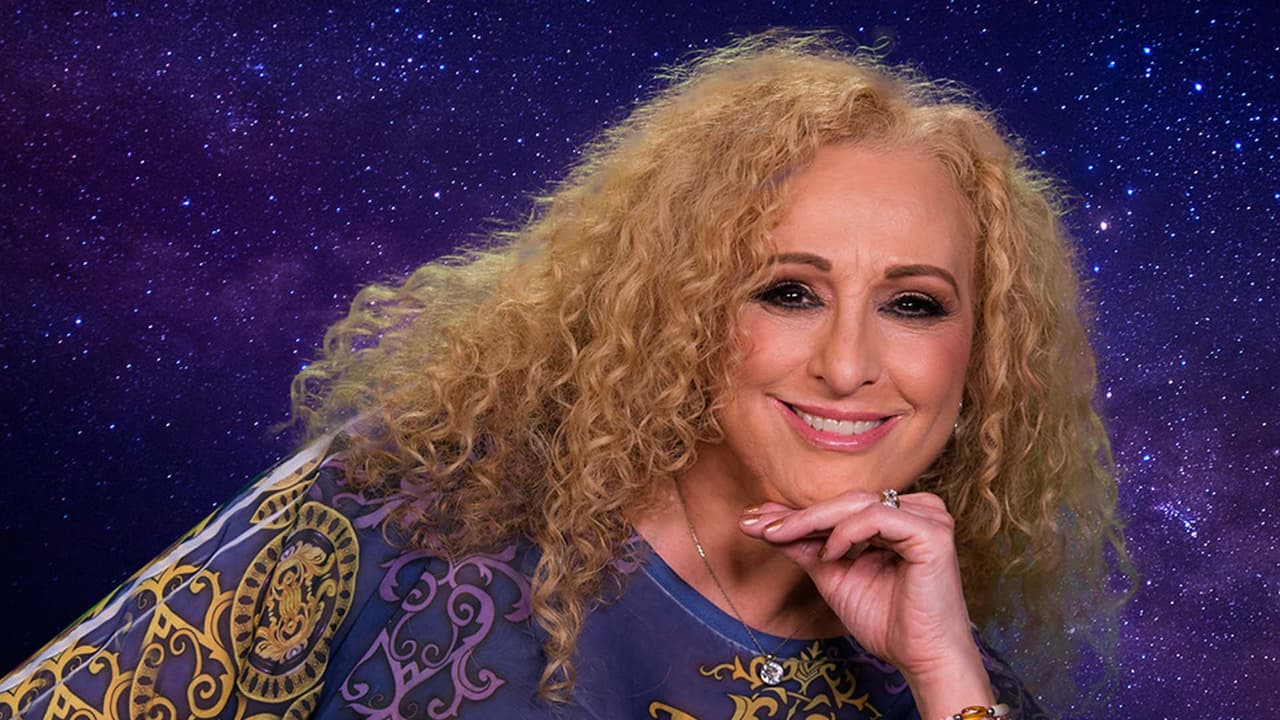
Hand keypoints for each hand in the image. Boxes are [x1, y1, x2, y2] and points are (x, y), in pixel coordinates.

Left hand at [738, 490, 993, 713]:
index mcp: (896, 519)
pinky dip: (848, 533)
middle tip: (757, 525)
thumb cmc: (888, 622)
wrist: (921, 658)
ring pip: (857, 504)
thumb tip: (768, 526)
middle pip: (845, 502)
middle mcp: (915, 511)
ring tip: (779, 535)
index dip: (795, 514)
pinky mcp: (932, 532)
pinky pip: (878, 517)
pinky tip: (830, 553)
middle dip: (796, 515)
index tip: (753, 521)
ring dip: (812, 520)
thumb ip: (808, 549)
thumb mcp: (835, 577)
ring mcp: (927, 518)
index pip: (839, 508)